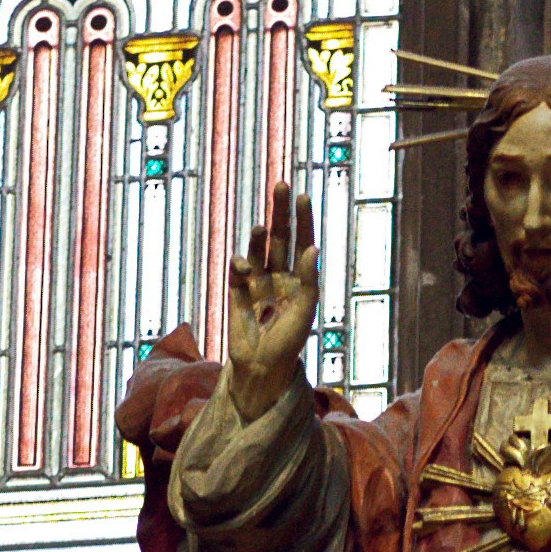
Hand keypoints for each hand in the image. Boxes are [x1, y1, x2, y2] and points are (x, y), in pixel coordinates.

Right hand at [225, 181, 316, 410]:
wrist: (263, 366)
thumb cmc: (290, 340)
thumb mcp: (305, 308)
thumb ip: (308, 278)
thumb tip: (312, 247)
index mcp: (299, 278)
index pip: (302, 241)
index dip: (302, 219)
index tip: (301, 196)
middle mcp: (279, 275)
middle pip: (280, 236)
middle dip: (280, 212)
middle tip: (280, 185)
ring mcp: (258, 282)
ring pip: (258, 250)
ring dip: (258, 238)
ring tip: (259, 228)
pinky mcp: (238, 292)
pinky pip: (238, 271)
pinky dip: (241, 264)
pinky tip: (244, 266)